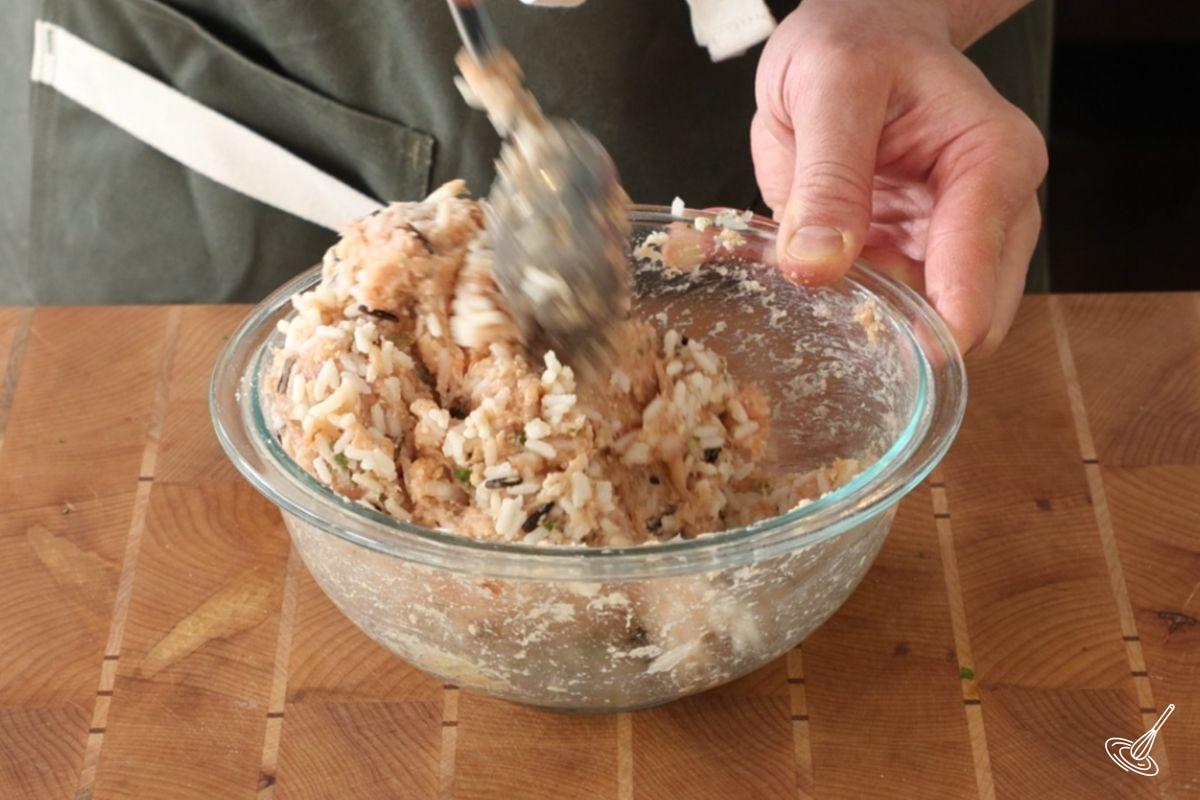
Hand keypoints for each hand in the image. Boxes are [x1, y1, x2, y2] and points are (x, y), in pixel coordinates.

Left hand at [752, 0, 1047, 354]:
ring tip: (817, 287)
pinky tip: (815, 280)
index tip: (890, 351)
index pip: (978, 271)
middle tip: (836, 322)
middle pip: (969, 318)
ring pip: (926, 325)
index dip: (936, 326)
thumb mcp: (831, 88)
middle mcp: (990, 212)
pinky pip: (887, 309)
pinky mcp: (909, 256)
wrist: (855, 32)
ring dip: (872, 325)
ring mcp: (950, 241)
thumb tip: (818, 267)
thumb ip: (828, 180)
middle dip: (905, 335)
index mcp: (994, 163)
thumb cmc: (855, 41)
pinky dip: (850, 308)